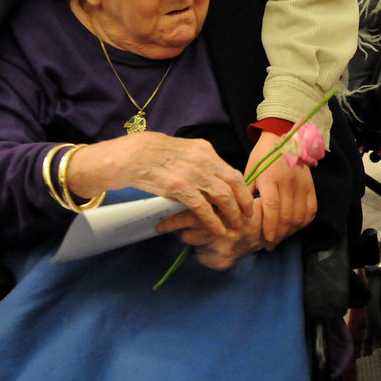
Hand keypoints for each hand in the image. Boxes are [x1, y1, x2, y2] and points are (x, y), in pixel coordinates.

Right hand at [65, 133, 252, 235]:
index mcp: (205, 150)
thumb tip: (215, 176)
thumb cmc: (155, 154)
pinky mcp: (179, 187)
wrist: (130, 155)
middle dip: (244, 202)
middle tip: (249, 216)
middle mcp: (203, 160)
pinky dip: (213, 220)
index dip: (242, 188)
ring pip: (222, 195)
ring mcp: (192, 174)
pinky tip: (217, 229)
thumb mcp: (183, 150)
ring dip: (232, 213)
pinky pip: (202, 207)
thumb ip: (201, 162)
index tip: (247, 201)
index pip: (231, 171)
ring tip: (237, 226)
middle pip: (233, 183)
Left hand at [157, 197, 267, 269]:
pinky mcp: (223, 261)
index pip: (191, 217)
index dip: (173, 221)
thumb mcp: (226, 199)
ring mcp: (223, 248)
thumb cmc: (239, 211)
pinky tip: (214, 246)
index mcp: (221, 212)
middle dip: (183, 230)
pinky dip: (203, 252)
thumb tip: (179, 200)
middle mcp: (222, 231)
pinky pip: (200, 257)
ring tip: (207, 234)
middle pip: (188, 235)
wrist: (262, 229)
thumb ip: (207, 200)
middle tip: (181, 227)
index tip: (159, 225)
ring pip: (192, 245)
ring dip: (194, 239)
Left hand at [245, 130, 317, 245]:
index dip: (269, 226)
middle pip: (287, 216)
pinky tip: (294, 227)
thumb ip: (247, 192)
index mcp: (270, 178)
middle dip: (278, 234)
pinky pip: (311, 210)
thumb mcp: (250, 171)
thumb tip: (241, 215)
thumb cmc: (263, 156)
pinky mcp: (311, 186)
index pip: (272, 207)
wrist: (284, 137)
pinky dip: (304, 222)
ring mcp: (302, 185)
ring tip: (280, 238)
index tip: (266, 240)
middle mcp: (288, 183)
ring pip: (299, 216)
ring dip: (290, 231)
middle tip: (270, 244)